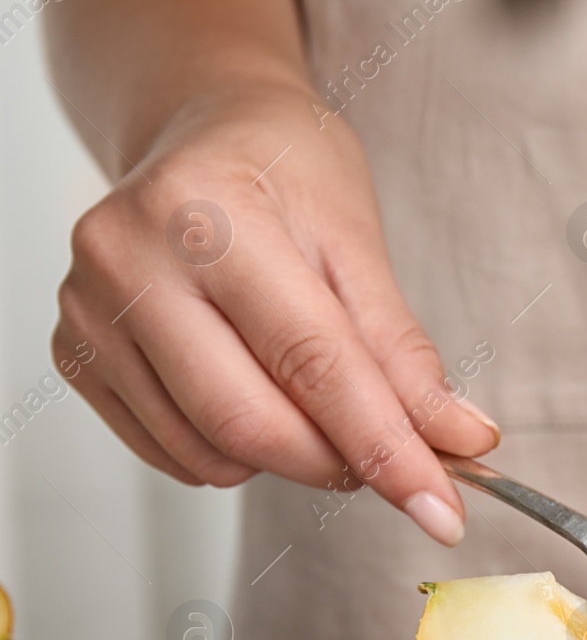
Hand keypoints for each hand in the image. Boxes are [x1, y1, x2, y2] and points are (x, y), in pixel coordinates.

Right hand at [53, 81, 497, 544]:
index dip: (386, 448)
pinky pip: (171, 452)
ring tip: (314, 395)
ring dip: (288, 457)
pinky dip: (233, 451)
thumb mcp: (359, 240)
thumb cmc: (284, 170)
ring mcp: (87, 311)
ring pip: (210, 453)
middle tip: (393, 457)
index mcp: (209, 215)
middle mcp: (129, 260)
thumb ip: (404, 353)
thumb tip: (460, 442)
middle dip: (339, 462)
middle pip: (251, 423)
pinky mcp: (74, 354)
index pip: (314, 364)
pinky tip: (255, 389)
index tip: (442, 509)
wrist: (203, 131)